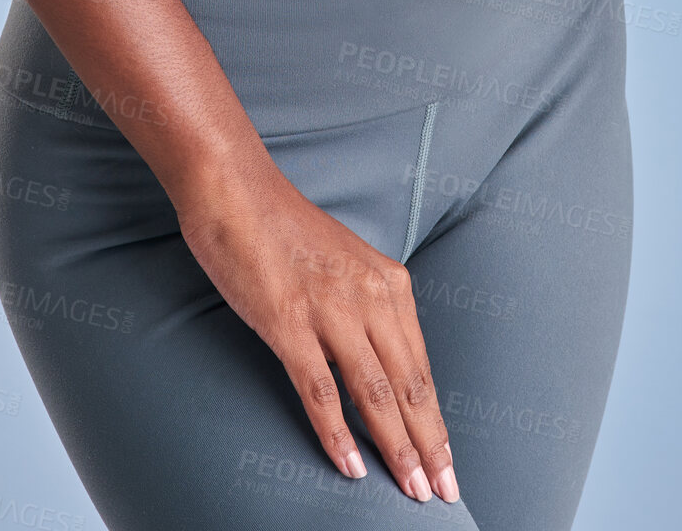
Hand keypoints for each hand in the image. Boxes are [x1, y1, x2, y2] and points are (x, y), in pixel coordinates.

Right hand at [176, 155, 458, 504]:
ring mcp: (330, 309)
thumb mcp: (343, 263)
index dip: (434, 418)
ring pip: (375, 393)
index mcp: (388, 282)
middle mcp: (369, 295)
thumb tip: (380, 361)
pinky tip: (350, 465)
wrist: (235, 189)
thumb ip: (365, 305)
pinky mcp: (288, 322)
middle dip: (429, 444)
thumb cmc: (283, 227)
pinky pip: (320, 390)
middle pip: (408, 385)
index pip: (420, 366)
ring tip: (411, 489)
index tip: (446, 460)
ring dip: (396, 447)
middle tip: (442, 491)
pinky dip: (338, 433)